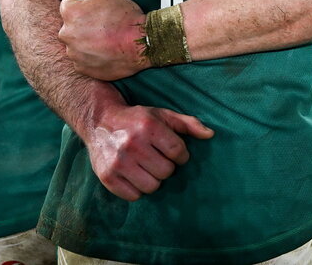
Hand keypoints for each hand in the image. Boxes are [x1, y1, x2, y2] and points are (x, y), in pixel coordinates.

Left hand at [56, 0, 150, 79]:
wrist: (142, 43)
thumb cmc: (124, 15)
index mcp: (70, 13)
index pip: (68, 5)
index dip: (84, 6)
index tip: (100, 11)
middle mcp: (66, 34)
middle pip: (69, 25)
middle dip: (83, 23)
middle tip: (105, 25)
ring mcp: (73, 53)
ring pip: (74, 42)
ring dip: (85, 39)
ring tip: (106, 38)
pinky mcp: (81, 67)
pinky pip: (80, 58)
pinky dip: (90, 54)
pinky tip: (105, 50)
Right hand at [85, 101, 213, 200]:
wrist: (100, 121)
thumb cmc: (137, 119)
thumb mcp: (163, 115)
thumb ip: (188, 124)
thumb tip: (211, 135)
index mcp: (148, 126)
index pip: (178, 152)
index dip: (181, 156)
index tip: (176, 154)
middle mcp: (132, 144)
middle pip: (166, 171)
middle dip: (166, 167)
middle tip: (157, 159)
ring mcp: (118, 162)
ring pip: (152, 186)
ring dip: (153, 180)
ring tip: (147, 167)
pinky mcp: (107, 177)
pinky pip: (133, 196)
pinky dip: (137, 189)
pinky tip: (134, 175)